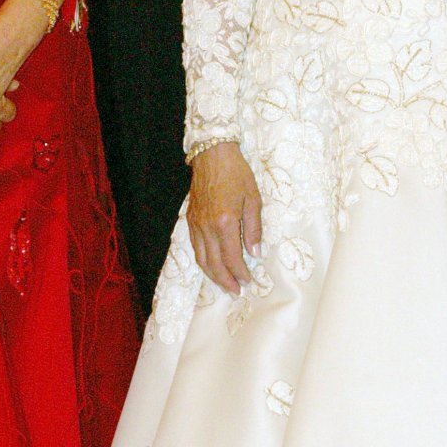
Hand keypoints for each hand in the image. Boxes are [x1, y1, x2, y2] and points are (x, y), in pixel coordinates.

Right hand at [186, 142, 262, 295]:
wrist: (212, 154)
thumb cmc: (237, 173)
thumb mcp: (253, 199)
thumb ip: (254, 229)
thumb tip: (256, 253)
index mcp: (225, 222)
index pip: (232, 258)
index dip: (240, 273)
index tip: (248, 281)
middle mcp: (207, 227)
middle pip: (214, 264)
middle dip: (225, 281)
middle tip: (235, 291)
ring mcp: (196, 224)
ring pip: (201, 258)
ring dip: (212, 275)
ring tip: (223, 284)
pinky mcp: (191, 219)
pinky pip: (195, 247)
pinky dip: (203, 260)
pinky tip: (211, 264)